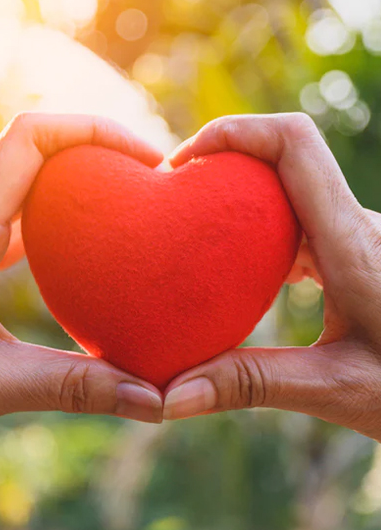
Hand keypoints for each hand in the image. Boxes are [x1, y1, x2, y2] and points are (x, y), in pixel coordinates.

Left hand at [0, 113, 165, 489]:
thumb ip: (70, 387)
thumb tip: (155, 400)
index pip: (31, 136)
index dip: (93, 129)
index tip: (147, 160)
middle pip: (32, 156)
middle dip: (95, 160)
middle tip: (155, 189)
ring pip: (20, 196)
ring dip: (73, 198)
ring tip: (131, 223)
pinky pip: (7, 232)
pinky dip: (49, 237)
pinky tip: (81, 272)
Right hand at [161, 112, 380, 441]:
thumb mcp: (339, 391)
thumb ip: (250, 385)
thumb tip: (168, 397)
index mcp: (355, 244)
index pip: (295, 144)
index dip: (233, 131)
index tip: (181, 162)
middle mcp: (362, 227)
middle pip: (286, 163)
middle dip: (223, 171)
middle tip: (171, 208)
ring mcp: (366, 238)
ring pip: (295, 196)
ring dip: (242, 209)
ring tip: (192, 245)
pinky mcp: (365, 256)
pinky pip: (307, 225)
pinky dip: (265, 238)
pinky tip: (240, 280)